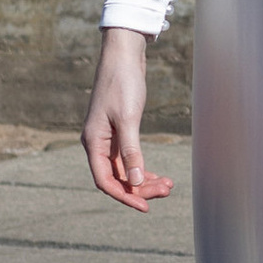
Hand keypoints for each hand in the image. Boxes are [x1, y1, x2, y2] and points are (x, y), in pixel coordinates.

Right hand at [83, 25, 172, 212]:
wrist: (124, 56)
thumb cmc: (122, 83)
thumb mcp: (128, 118)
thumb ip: (131, 151)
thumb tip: (136, 181)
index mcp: (93, 142)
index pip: (105, 181)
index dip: (125, 196)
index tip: (146, 207)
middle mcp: (97, 144)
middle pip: (117, 177)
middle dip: (141, 188)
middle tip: (167, 191)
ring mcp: (107, 138)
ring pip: (125, 169)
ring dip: (145, 179)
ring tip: (169, 185)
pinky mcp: (119, 132)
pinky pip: (129, 158)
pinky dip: (144, 167)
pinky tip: (159, 174)